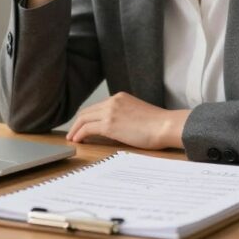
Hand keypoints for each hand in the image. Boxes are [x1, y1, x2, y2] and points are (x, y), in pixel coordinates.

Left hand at [65, 92, 190, 149]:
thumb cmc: (158, 124)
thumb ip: (123, 116)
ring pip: (84, 119)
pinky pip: (87, 129)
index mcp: (119, 97)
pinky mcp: (109, 124)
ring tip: (72, 138)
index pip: (97, 107)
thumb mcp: (137, 113)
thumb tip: (114, 128)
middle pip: (87, 111)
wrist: (166, 125)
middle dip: (77, 123)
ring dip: (76, 129)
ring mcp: (110, 112)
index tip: (82, 126)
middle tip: (73, 133)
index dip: (87, 117)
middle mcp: (112, 101)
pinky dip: (79, 134)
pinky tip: (78, 141)